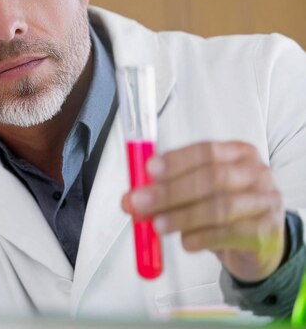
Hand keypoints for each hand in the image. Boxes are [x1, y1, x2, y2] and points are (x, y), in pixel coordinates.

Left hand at [122, 141, 285, 282]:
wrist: (261, 242)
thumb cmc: (223, 208)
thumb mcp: (197, 192)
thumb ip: (166, 189)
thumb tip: (130, 199)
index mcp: (238, 153)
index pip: (206, 151)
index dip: (176, 160)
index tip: (149, 169)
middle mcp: (256, 173)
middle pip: (211, 178)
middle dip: (170, 191)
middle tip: (140, 203)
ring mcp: (264, 202)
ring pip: (219, 207)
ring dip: (182, 216)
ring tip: (157, 225)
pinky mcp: (265, 232)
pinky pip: (228, 234)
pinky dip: (200, 238)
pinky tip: (185, 242)